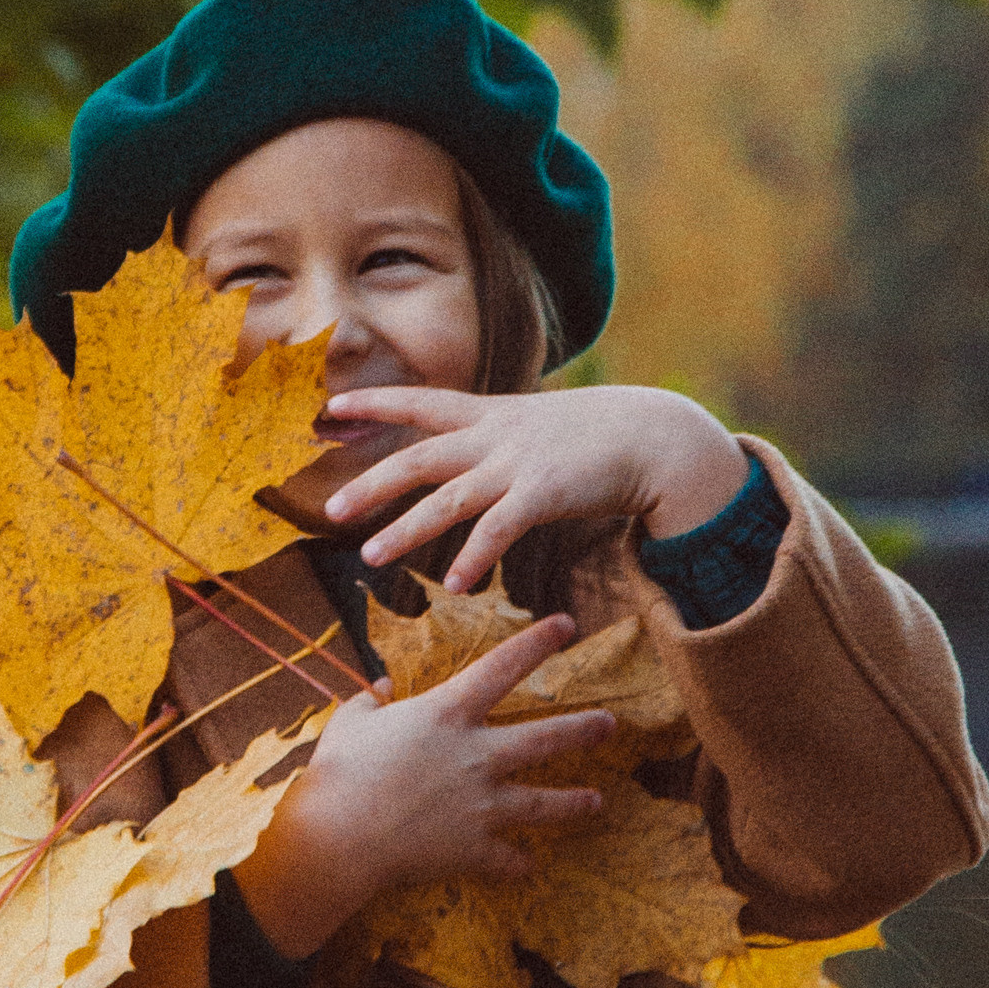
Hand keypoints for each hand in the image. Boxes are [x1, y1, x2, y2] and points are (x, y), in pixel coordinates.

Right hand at [235, 616, 615, 958]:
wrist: (338, 836)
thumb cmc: (339, 772)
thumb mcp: (350, 722)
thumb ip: (370, 700)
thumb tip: (380, 688)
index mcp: (447, 714)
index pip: (502, 666)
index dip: (537, 642)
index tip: (567, 625)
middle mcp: (477, 755)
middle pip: (545, 737)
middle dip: (583, 728)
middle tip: (610, 724)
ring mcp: (481, 804)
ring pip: (542, 802)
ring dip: (573, 802)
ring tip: (597, 801)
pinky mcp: (473, 848)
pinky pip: (505, 859)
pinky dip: (517, 864)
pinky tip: (528, 867)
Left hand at [320, 382, 750, 589]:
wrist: (656, 436)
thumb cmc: (601, 436)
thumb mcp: (540, 426)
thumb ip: (504, 439)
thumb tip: (478, 455)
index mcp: (493, 414)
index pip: (422, 403)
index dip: (378, 403)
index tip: (334, 406)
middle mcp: (496, 436)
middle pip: (420, 458)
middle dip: (373, 483)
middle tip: (331, 509)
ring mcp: (517, 464)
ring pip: (448, 500)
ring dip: (407, 530)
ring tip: (373, 557)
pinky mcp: (543, 493)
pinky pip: (498, 530)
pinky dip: (474, 557)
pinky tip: (456, 584)